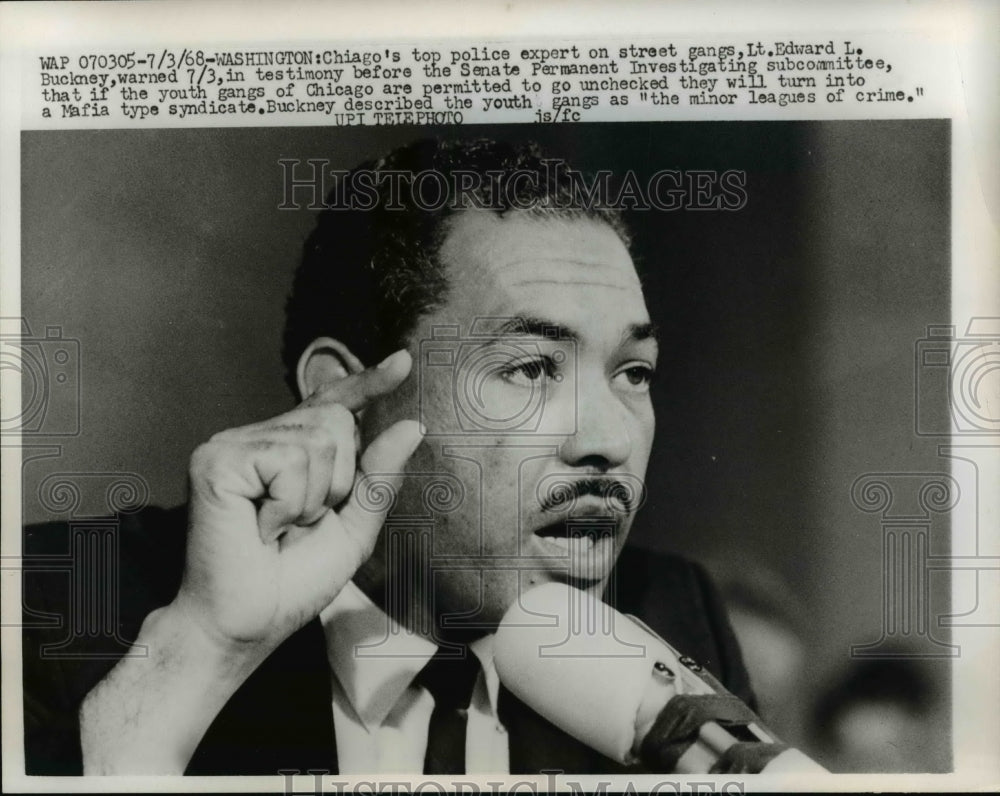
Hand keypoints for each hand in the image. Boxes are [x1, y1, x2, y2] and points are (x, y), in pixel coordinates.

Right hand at [172, 349, 421, 656]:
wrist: (246, 624)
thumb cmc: (292, 582)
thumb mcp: (354, 529)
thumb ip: (380, 478)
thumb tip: (412, 426)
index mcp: (292, 451)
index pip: (336, 405)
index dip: (369, 383)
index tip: (404, 361)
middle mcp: (261, 437)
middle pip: (337, 422)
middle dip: (338, 484)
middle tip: (298, 525)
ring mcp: (234, 444)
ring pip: (317, 441)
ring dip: (311, 501)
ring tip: (276, 529)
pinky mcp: (216, 458)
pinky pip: (288, 460)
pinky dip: (288, 505)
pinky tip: (260, 527)